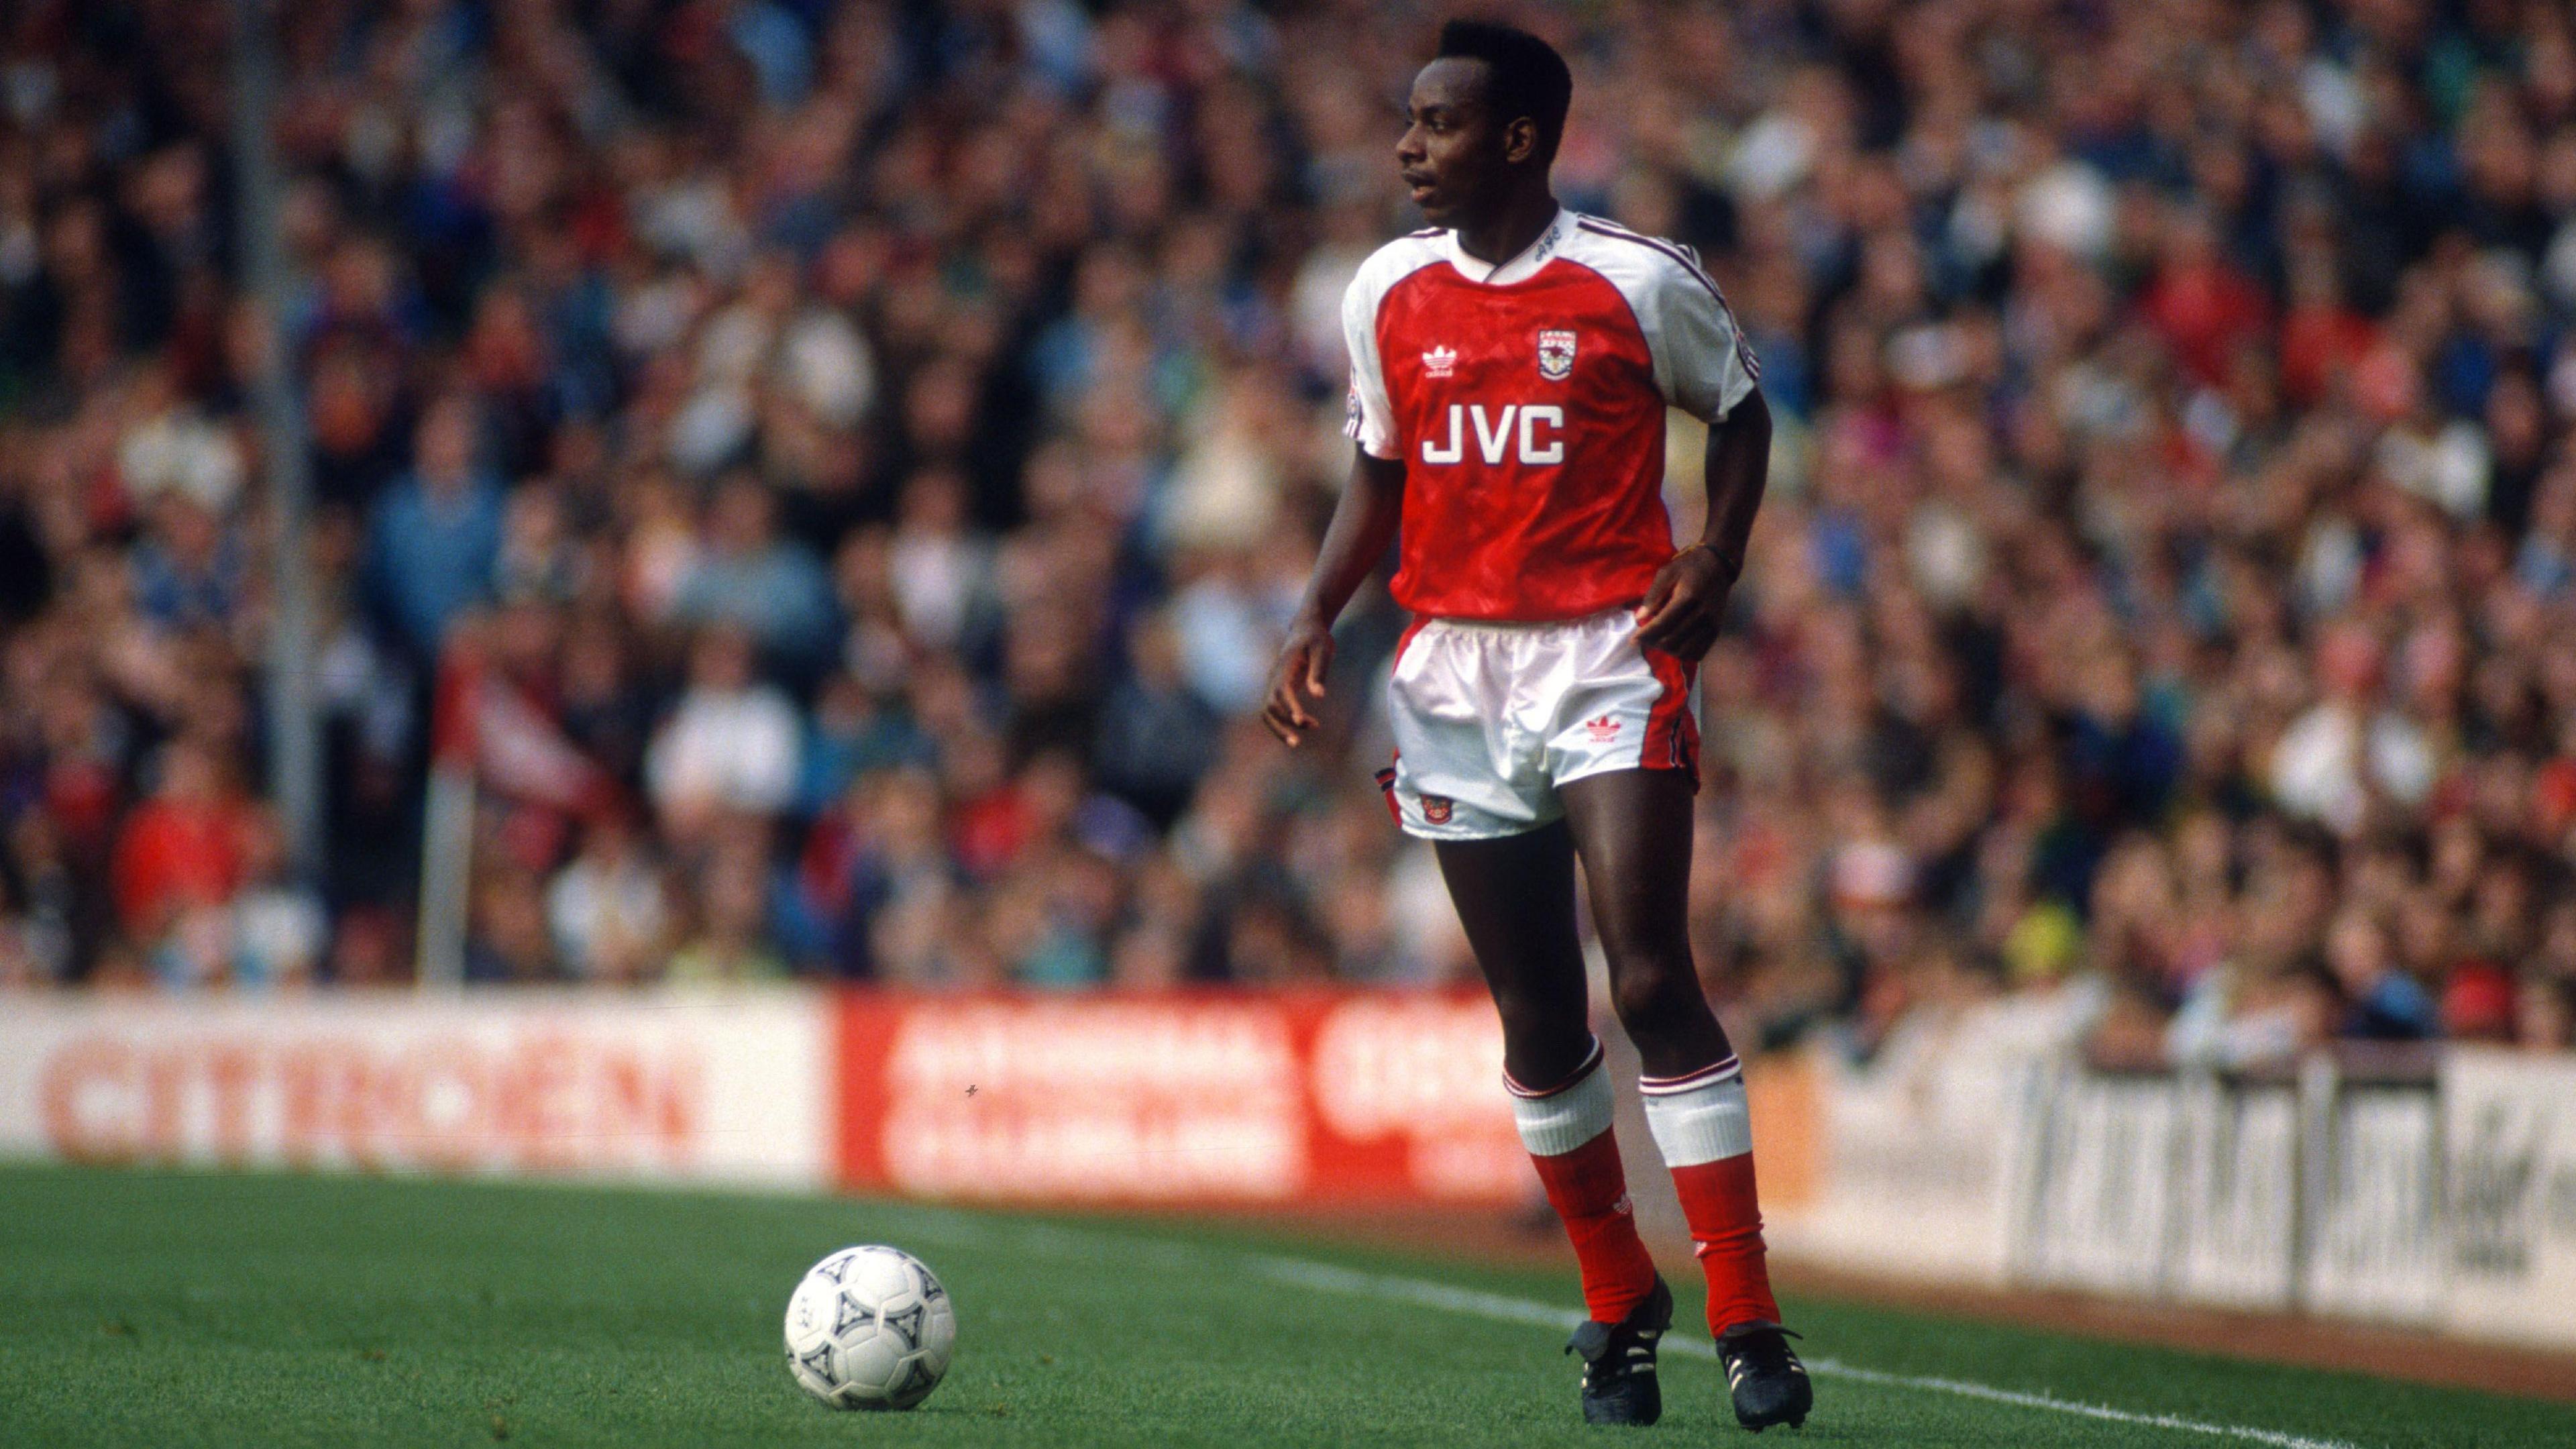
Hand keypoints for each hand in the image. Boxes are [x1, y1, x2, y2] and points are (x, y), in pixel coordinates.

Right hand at [1261, 617, 1334, 747]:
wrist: (1306, 629)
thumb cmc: (1317, 639)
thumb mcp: (1322, 651)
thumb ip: (1319, 672)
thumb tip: (1319, 696)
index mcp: (1284, 666)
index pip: (1281, 691)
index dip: (1289, 708)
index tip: (1301, 722)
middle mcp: (1275, 677)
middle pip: (1269, 706)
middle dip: (1281, 725)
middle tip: (1299, 740)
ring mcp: (1274, 684)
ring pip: (1268, 712)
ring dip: (1279, 728)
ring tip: (1297, 742)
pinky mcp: (1279, 689)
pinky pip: (1274, 711)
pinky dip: (1283, 723)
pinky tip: (1304, 725)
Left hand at [1633, 545, 1734, 660]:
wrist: (1719, 566)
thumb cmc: (1689, 567)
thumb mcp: (1667, 573)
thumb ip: (1653, 594)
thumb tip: (1639, 617)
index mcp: (1688, 598)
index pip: (1662, 624)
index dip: (1645, 634)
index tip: (1633, 639)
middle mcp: (1701, 614)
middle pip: (1672, 639)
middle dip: (1653, 643)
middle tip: (1643, 640)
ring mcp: (1711, 624)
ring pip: (1684, 650)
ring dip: (1666, 650)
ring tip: (1657, 642)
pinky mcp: (1716, 631)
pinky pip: (1698, 653)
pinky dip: (1683, 654)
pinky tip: (1673, 646)